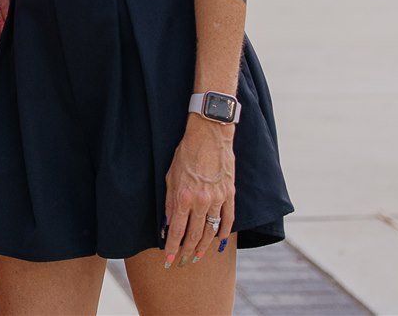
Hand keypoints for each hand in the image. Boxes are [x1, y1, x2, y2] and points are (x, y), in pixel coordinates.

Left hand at [161, 117, 234, 267]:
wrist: (209, 136)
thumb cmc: (185, 153)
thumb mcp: (170, 176)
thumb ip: (169, 201)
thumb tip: (167, 222)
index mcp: (183, 196)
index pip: (177, 230)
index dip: (173, 247)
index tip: (169, 259)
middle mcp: (201, 201)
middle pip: (194, 234)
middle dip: (187, 251)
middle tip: (182, 262)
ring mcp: (218, 199)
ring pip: (211, 231)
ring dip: (203, 246)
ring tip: (197, 256)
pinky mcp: (230, 194)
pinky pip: (228, 219)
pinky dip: (223, 232)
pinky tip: (218, 241)